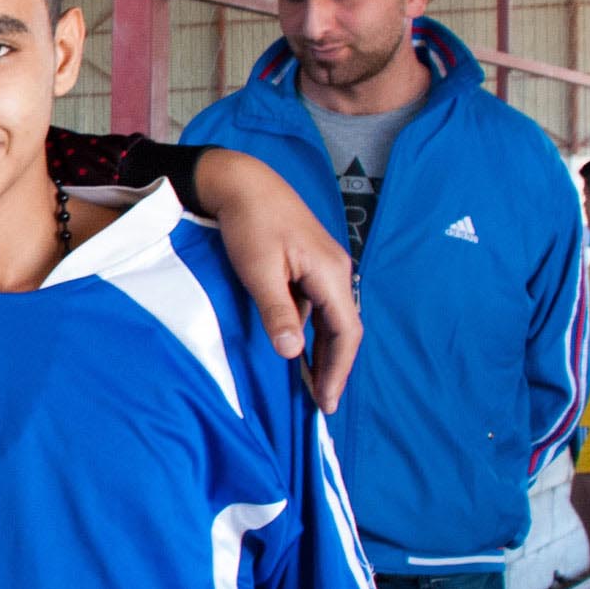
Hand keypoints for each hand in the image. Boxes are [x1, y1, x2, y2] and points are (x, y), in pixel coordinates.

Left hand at [194, 149, 361, 412]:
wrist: (243, 184)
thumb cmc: (250, 224)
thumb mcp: (259, 271)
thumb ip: (277, 312)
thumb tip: (293, 353)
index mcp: (330, 274)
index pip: (346, 332)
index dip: (339, 370)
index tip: (326, 402)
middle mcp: (336, 271)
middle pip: (344, 329)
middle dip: (335, 367)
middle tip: (322, 404)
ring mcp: (324, 268)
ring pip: (331, 319)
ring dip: (324, 352)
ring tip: (310, 386)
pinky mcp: (309, 265)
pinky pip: (317, 307)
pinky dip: (311, 333)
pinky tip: (297, 350)